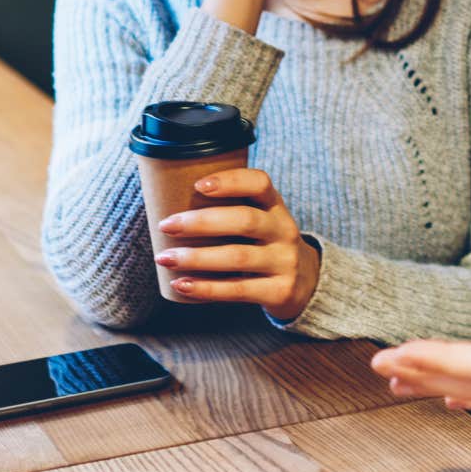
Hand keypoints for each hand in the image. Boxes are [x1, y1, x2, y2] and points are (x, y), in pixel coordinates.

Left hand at [152, 168, 320, 320]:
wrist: (305, 283)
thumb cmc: (264, 245)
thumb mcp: (260, 221)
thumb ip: (228, 210)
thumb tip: (165, 202)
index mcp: (275, 206)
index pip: (259, 183)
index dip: (230, 181)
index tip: (198, 185)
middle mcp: (284, 230)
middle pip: (244, 220)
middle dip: (201, 222)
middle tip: (166, 225)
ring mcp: (284, 262)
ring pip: (238, 256)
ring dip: (197, 257)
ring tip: (165, 258)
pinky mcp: (279, 291)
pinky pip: (238, 289)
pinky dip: (206, 289)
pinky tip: (182, 285)